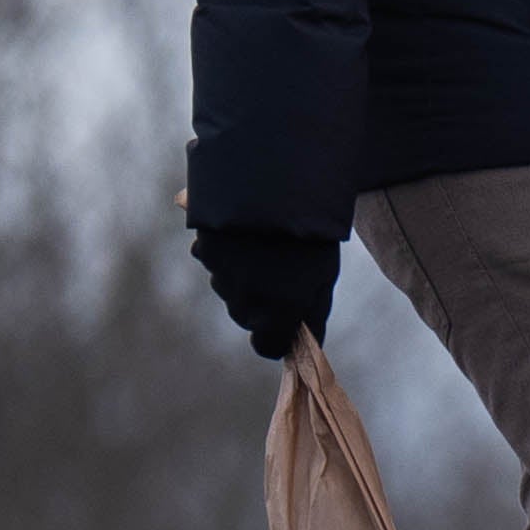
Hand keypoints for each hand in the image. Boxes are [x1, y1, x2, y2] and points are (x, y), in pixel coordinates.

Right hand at [194, 224, 339, 360]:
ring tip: (267, 242)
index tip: (287, 322)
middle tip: (284, 267)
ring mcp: (221, 275)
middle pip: (248, 315)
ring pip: (230, 287)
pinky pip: (214, 259)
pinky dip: (226, 250)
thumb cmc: (313, 233)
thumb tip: (304, 342)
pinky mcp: (205, 249)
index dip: (279, 336)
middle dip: (263, 300)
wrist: (281, 184)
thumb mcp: (324, 276)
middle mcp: (244, 301)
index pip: (267, 345)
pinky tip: (245, 229)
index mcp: (277, 312)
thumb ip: (312, 312)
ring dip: (244, 273)